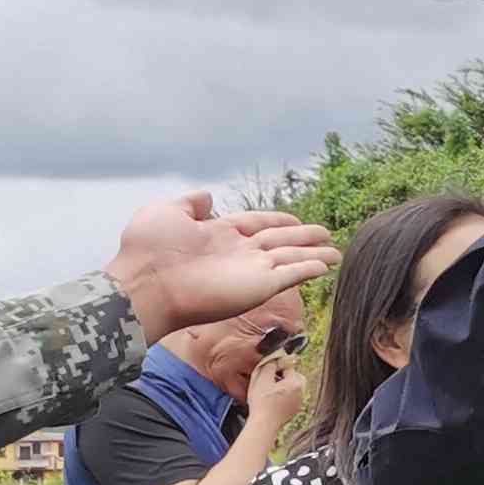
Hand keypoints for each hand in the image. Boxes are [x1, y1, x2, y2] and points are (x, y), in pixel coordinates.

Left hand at [108, 193, 334, 341]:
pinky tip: (326, 265)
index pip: (256, 224)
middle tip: (326, 234)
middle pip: (280, 242)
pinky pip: (291, 275)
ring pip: (291, 259)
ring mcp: (250, 271)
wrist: (146, 286)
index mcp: (219, 234)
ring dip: (314, 255)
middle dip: (303, 238)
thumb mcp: (166, 212)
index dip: (277, 220)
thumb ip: (190, 203)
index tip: (295, 219)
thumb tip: (209, 196)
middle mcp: (238, 253)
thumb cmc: (148, 251)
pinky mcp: (259, 288)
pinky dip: (309, 269)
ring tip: (337, 252)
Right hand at [244, 352, 308, 447]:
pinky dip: (282, 397)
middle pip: (293, 377)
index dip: (277, 365)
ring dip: (282, 386)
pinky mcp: (294, 411)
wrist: (264, 425)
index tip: (269, 368)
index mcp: (296, 383)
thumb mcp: (261, 379)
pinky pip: (290, 398)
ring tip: (269, 390)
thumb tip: (274, 358)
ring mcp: (299, 403)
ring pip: (292, 388)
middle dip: (282, 376)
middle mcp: (302, 392)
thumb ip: (269, 365)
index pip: (289, 366)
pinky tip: (271, 400)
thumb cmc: (262, 403)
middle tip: (269, 379)